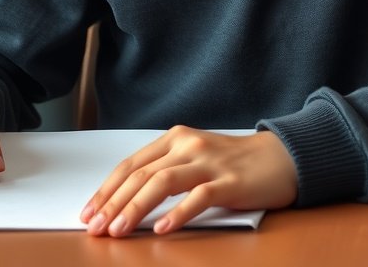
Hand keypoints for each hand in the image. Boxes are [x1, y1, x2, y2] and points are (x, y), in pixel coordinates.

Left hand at [80, 126, 297, 237]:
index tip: (88, 212)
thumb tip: (124, 202)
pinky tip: (162, 229)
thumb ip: (165, 171)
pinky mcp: (229, 181)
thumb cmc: (232, 163)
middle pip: (142, 174)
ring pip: (163, 182)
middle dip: (113, 202)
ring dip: (136, 208)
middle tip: (95, 228)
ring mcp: (209, 161)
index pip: (131, 164)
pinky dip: (177, 214)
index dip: (106, 189)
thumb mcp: (193, 158)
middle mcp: (188, 145)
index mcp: (175, 138)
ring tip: (118, 230)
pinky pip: (198, 197)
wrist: (280, 158)